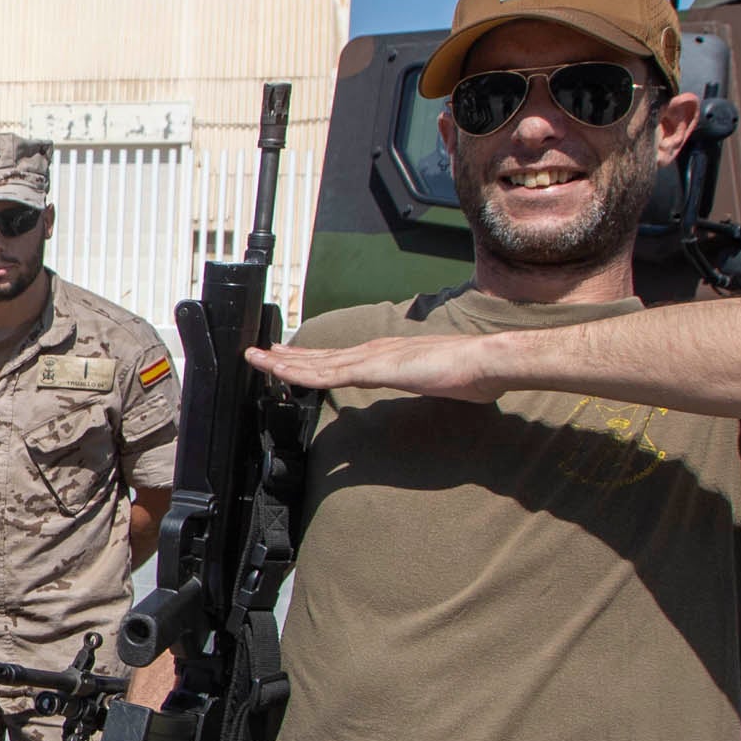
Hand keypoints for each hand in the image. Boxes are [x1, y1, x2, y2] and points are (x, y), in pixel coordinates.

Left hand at [246, 335, 501, 404]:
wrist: (484, 362)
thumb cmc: (468, 373)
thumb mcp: (434, 383)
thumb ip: (422, 384)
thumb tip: (424, 389)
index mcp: (384, 354)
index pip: (339, 358)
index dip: (311, 358)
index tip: (289, 358)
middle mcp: (371, 351)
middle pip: (320, 356)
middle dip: (287, 357)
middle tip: (259, 353)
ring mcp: (370, 358)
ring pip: (316, 363)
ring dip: (283, 362)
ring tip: (256, 358)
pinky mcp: (372, 369)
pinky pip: (327, 374)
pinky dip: (300, 374)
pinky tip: (281, 374)